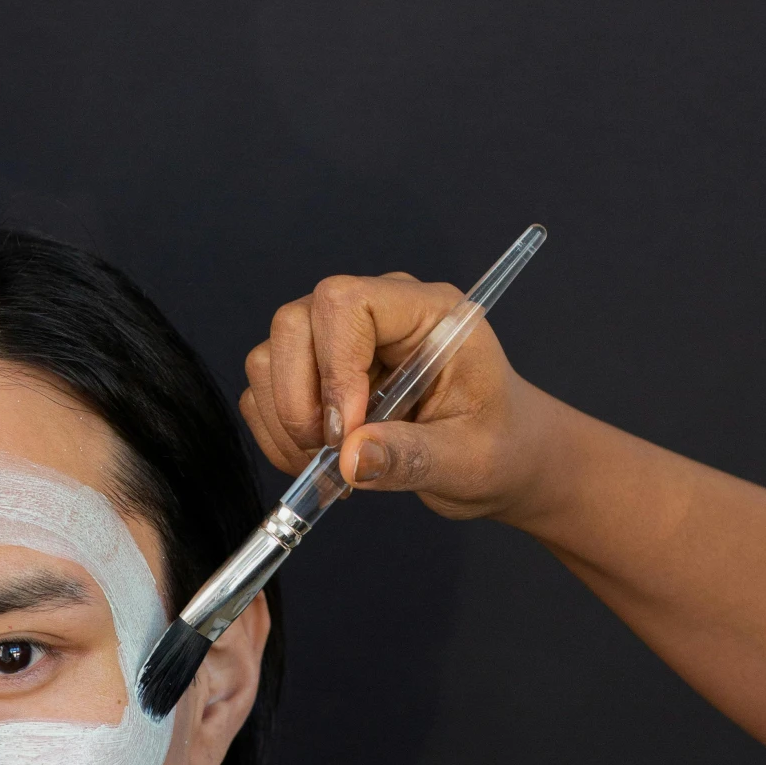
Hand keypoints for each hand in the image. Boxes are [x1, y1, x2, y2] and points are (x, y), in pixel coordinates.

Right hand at [240, 268, 564, 524]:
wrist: (500, 458)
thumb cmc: (500, 447)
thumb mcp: (470, 460)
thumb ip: (414, 457)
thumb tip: (350, 459)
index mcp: (426, 312)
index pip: (346, 301)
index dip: (334, 366)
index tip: (348, 431)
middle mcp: (377, 313)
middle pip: (295, 323)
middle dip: (299, 398)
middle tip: (333, 452)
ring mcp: (339, 341)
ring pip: (270, 357)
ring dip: (285, 421)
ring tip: (330, 463)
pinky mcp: (316, 374)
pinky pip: (265, 393)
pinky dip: (277, 435)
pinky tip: (318, 462)